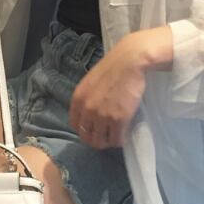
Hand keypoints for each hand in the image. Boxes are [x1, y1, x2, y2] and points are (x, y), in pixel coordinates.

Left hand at [69, 32, 149, 149]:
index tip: (93, 129)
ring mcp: (102, 116)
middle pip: (86, 136)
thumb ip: (88, 97)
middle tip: (105, 137)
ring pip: (100, 141)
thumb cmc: (113, 67)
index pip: (75, 124)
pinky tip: (123, 135)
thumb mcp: (91, 81)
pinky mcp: (118, 120)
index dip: (84, 130)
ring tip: (114, 137)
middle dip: (95, 139)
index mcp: (78, 99)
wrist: (129, 62)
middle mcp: (87, 109)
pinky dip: (119, 140)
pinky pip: (116, 139)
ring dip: (107, 142)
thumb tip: (91, 111)